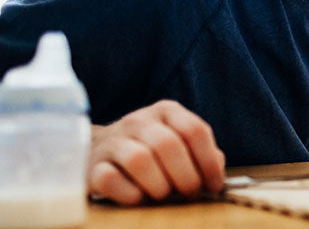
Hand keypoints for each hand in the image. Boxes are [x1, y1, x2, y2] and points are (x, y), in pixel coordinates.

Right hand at [88, 100, 225, 204]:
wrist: (99, 152)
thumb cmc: (151, 152)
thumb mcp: (179, 144)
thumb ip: (202, 155)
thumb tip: (216, 174)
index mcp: (166, 111)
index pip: (195, 130)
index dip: (209, 162)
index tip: (213, 185)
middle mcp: (138, 121)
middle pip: (169, 145)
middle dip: (186, 177)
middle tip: (189, 194)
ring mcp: (113, 141)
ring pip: (140, 160)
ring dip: (158, 186)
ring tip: (163, 195)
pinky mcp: (92, 166)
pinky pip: (111, 180)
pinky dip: (129, 195)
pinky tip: (138, 198)